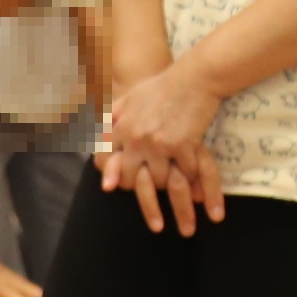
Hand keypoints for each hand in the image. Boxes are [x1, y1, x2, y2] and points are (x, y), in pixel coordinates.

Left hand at [98, 58, 228, 233]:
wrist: (194, 78)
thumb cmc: (161, 87)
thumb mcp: (129, 99)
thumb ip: (110, 119)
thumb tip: (96, 137)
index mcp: (122, 128)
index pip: (110, 161)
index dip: (115, 177)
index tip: (114, 190)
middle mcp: (137, 139)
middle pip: (134, 180)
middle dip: (145, 198)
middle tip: (155, 219)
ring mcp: (159, 144)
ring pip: (160, 181)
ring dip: (171, 194)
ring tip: (183, 212)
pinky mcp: (183, 145)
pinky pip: (185, 172)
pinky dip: (194, 182)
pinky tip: (201, 190)